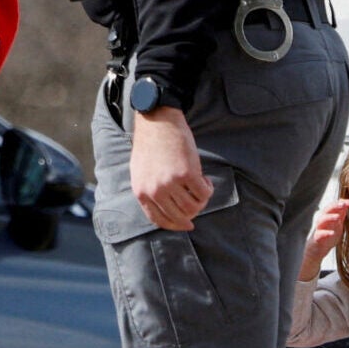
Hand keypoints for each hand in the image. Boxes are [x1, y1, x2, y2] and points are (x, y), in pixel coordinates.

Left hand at [130, 106, 211, 231]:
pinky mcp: (187, 174)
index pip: (160, 220)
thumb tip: (166, 209)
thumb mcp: (140, 172)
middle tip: (199, 202)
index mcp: (141, 192)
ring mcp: (170, 183)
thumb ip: (150, 191)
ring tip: (201, 186)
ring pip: (194, 207)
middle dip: (193, 212)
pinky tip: (205, 179)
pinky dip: (208, 189)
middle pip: (180, 216)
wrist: (157, 122)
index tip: (187, 224)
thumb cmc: (150, 145)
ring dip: (202, 200)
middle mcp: (155, 191)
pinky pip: (204, 193)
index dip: (176, 225)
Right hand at [305, 199, 348, 275]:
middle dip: (335, 206)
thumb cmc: (328, 236)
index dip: (343, 203)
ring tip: (337, 218)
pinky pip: (319, 234)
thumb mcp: (337, 225)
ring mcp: (318, 229)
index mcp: (329, 217)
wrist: (316, 251)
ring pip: (321, 220)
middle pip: (327, 210)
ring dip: (329, 217)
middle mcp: (323, 221)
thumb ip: (341, 215)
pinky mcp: (316, 238)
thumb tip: (347, 204)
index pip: (335, 206)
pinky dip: (325, 233)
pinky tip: (332, 233)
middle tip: (344, 204)